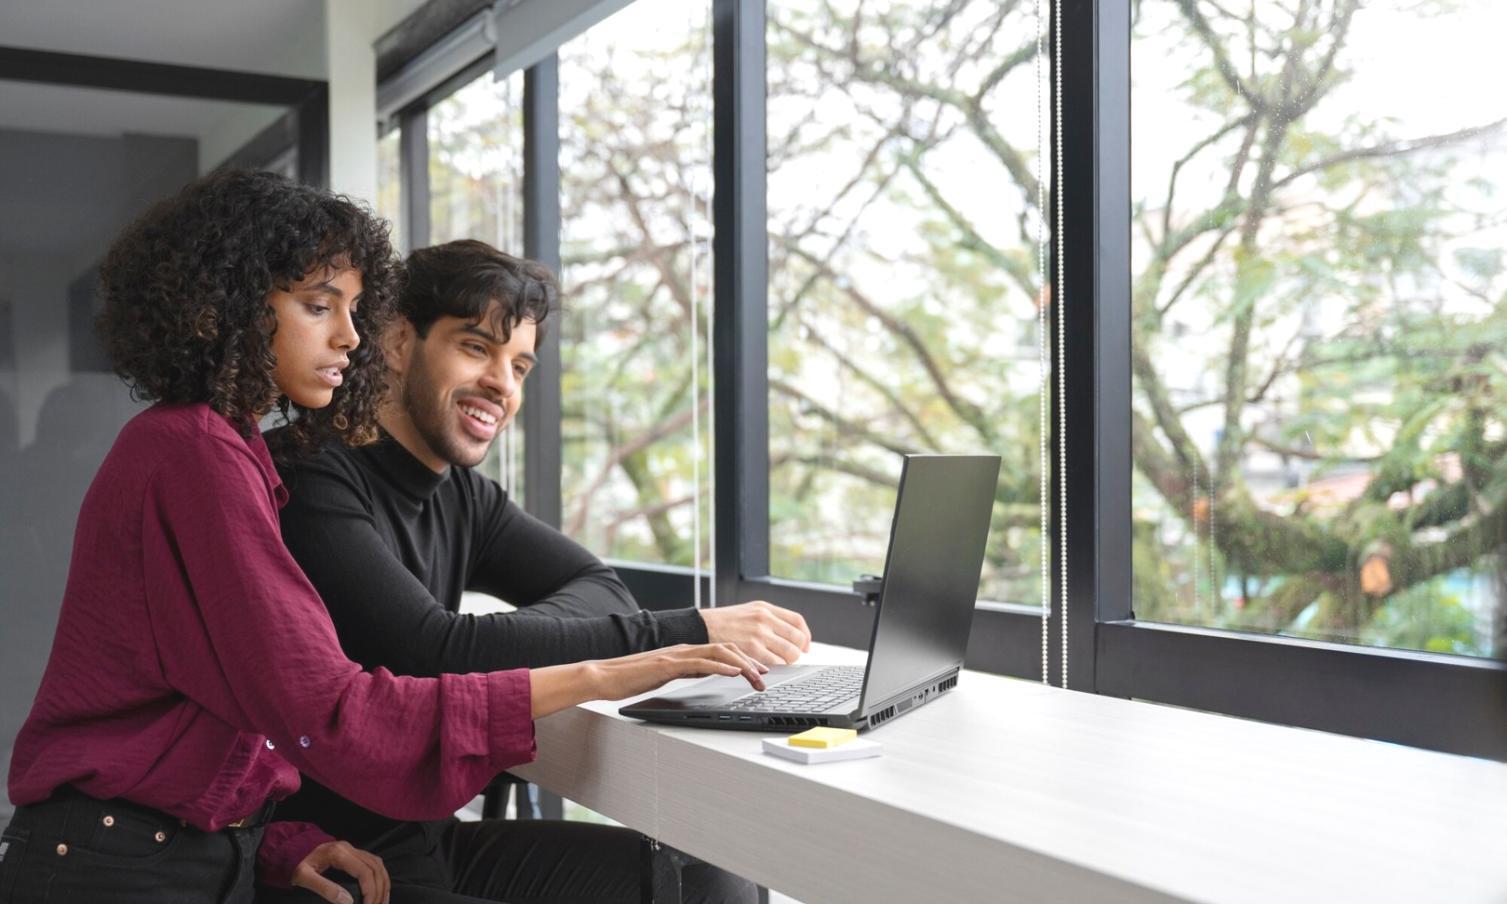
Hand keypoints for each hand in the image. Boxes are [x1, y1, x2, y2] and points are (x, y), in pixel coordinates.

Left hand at [291, 840, 389, 903]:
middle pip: (375, 867)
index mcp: (339, 853)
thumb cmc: (296, 864)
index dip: (371, 891)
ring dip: (383, 883)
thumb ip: (324, 888)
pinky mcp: (353, 853)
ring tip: (383, 902)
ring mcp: (352, 849)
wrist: (291, 850)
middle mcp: (349, 848)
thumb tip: (348, 901)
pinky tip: (380, 890)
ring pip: (378, 864)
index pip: (365, 871)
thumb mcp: (304, 878)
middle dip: (380, 890)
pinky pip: (374, 863)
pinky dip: (380, 877)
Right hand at [531, 643, 766, 717]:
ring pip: (717, 653)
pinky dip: (719, 667)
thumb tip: (708, 675)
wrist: (603, 676)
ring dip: (741, 665)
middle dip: (750, 662)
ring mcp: (676, 656)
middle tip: (767, 676)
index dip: (745, 659)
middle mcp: (684, 649)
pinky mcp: (666, 665)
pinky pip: (699, 663)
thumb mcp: (667, 675)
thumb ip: (687, 672)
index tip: (761, 671)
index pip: (722, 651)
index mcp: (685, 652)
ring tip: (757, 677)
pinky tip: (732, 673)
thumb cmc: (630, 679)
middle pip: (726, 649)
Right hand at [699, 601, 811, 665]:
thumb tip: (789, 634)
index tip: (805, 646)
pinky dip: (775, 669)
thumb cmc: (723, 622)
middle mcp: (764, 619)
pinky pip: (774, 664)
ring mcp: (758, 634)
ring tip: (778, 664)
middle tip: (791, 658)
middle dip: (797, 652)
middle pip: (796, 639)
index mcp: (765, 608)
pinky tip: (767, 670)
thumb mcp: (748, 611)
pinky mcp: (751, 650)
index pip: (797, 621)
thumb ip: (768, 619)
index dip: (805, 636)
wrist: (700, 627)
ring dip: (787, 662)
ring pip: (789, 654)